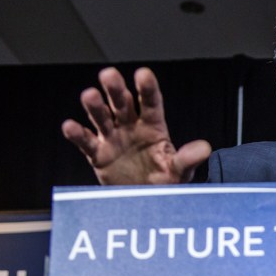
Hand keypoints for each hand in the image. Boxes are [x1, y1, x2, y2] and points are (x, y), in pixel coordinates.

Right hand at [61, 67, 210, 184]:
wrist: (147, 201)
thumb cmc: (166, 182)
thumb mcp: (180, 171)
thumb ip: (188, 159)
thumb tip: (205, 148)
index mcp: (154, 126)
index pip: (151, 104)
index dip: (147, 89)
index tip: (143, 74)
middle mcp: (131, 127)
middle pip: (122, 104)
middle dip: (115, 89)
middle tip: (109, 75)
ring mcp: (113, 138)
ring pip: (101, 117)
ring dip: (95, 106)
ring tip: (89, 95)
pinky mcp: (98, 154)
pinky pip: (85, 142)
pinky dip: (76, 134)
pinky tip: (69, 126)